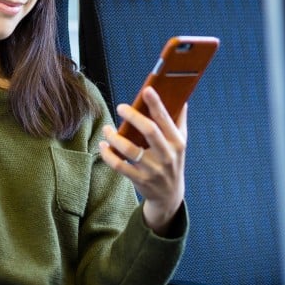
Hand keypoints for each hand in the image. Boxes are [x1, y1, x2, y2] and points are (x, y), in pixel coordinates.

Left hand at [99, 87, 186, 235]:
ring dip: (114, 137)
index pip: (166, 119)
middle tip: (120, 107)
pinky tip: (103, 145)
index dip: (156, 104)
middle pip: (149, 131)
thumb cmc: (172, 161)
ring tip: (107, 129)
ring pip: (130, 149)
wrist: (169, 195)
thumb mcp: (180, 143)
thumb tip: (181, 98)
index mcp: (177, 143)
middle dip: (133, 116)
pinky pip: (119, 166)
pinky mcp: (139, 180)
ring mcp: (152, 169)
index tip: (147, 90)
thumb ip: (179, 121)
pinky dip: (108, 154)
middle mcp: (166, 156)